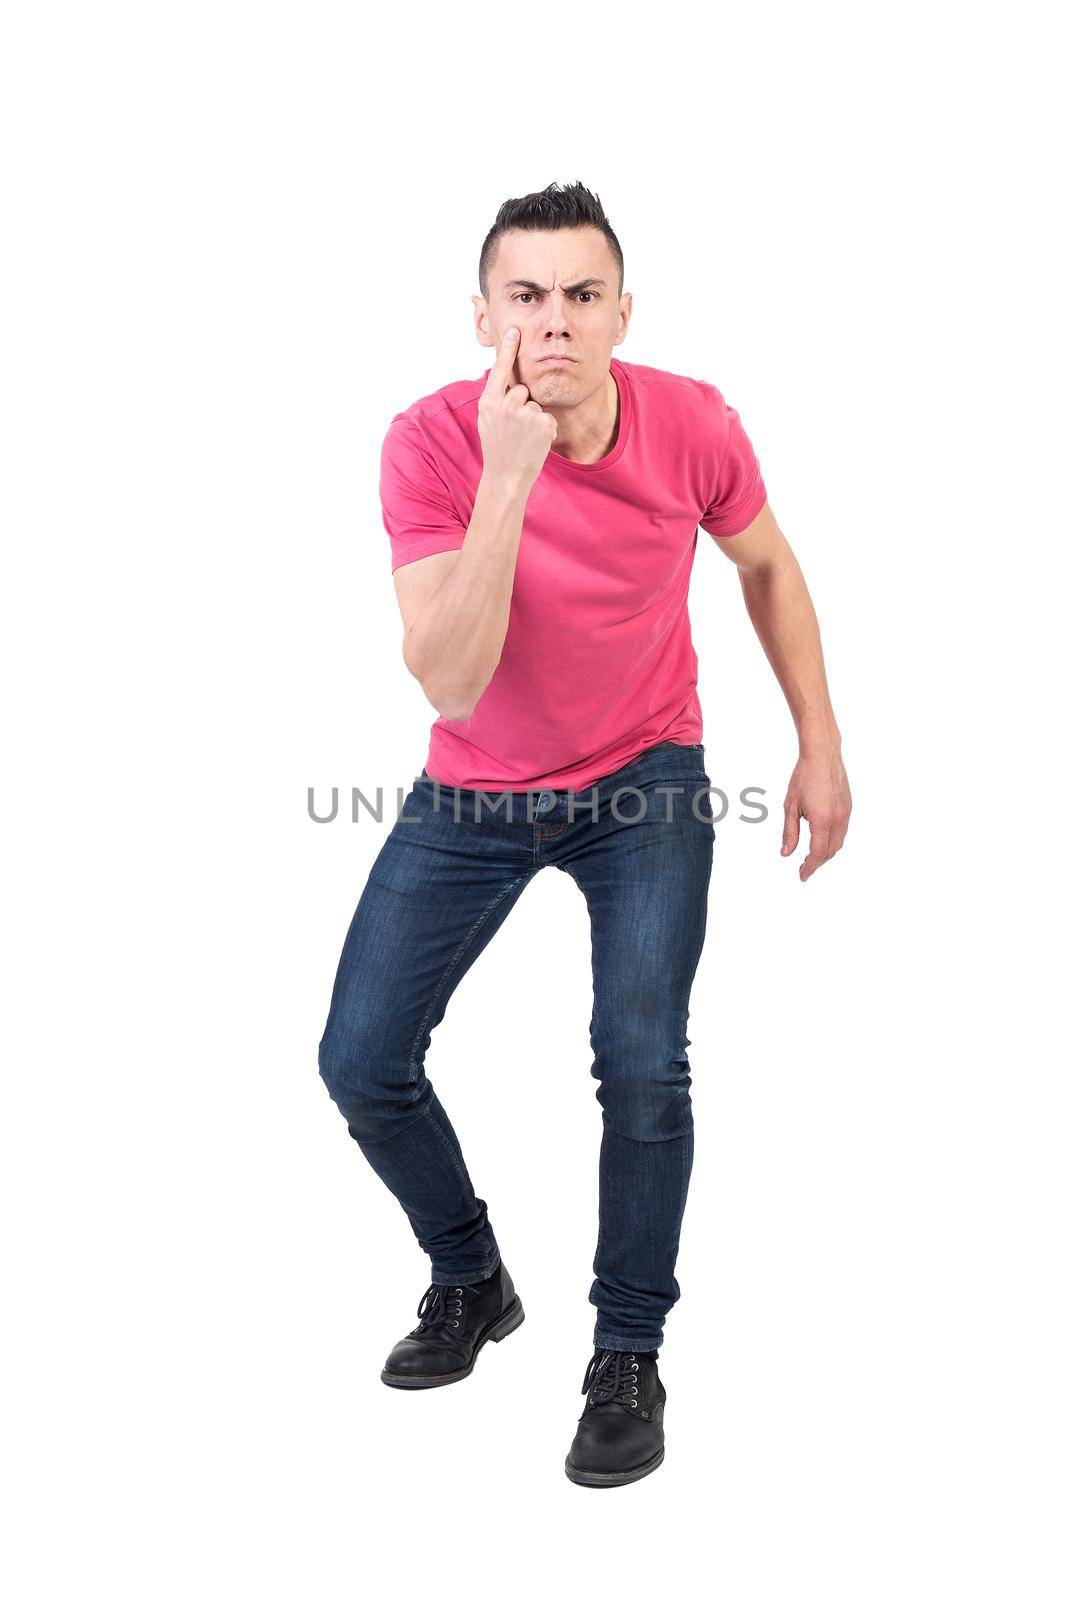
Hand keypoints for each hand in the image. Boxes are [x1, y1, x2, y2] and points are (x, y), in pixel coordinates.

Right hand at [477, 326, 557, 490]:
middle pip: (522, 390)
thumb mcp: (488, 421)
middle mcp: (505, 405)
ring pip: (536, 405)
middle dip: (523, 406)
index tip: (515, 330)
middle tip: (514, 430)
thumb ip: (496, 400)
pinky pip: (548, 418)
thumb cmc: (497, 449)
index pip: (500, 369)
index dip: (508, 349)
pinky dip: (545, 431)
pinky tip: (534, 444)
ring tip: (523, 439)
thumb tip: (506, 382)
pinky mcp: (542, 423)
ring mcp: (524, 414)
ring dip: (534, 420)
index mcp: (488, 402)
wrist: (506, 478)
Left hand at [781, 748, 851, 881]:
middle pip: (830, 851)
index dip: (810, 867)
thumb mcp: (790, 806)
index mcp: (822, 820)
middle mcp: (837, 819)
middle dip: (818, 862)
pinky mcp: (848, 807)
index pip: (818, 853)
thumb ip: (789, 832)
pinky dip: (834, 841)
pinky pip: (843, 831)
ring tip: (813, 857)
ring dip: (827, 853)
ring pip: (839, 843)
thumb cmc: (804, 777)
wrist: (823, 755)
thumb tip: (786, 853)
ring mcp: (846, 813)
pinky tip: (823, 840)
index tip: (802, 875)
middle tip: (804, 868)